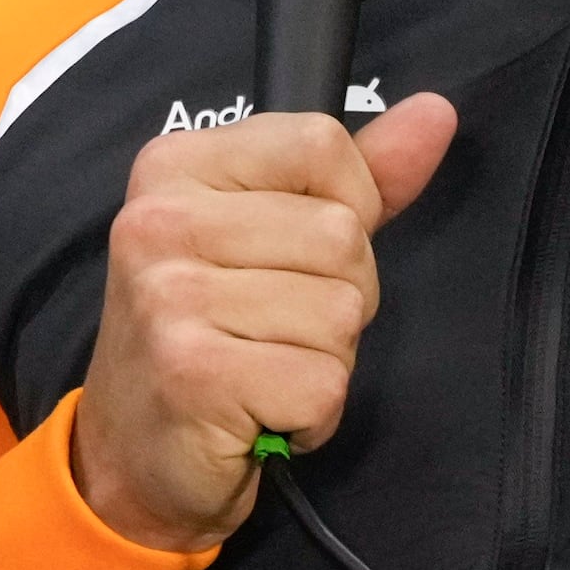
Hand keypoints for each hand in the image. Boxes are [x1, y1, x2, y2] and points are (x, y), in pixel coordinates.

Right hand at [68, 96, 458, 552]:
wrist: (132, 457)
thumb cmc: (210, 338)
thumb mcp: (273, 235)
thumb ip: (356, 176)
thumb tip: (437, 112)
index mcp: (175, 167)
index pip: (322, 144)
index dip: (346, 208)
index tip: (293, 255)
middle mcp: (159, 221)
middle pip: (341, 234)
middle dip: (339, 296)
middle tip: (272, 329)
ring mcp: (169, 297)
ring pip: (341, 311)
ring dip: (324, 359)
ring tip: (264, 369)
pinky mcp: (192, 372)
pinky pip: (323, 381)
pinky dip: (311, 413)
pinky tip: (260, 412)